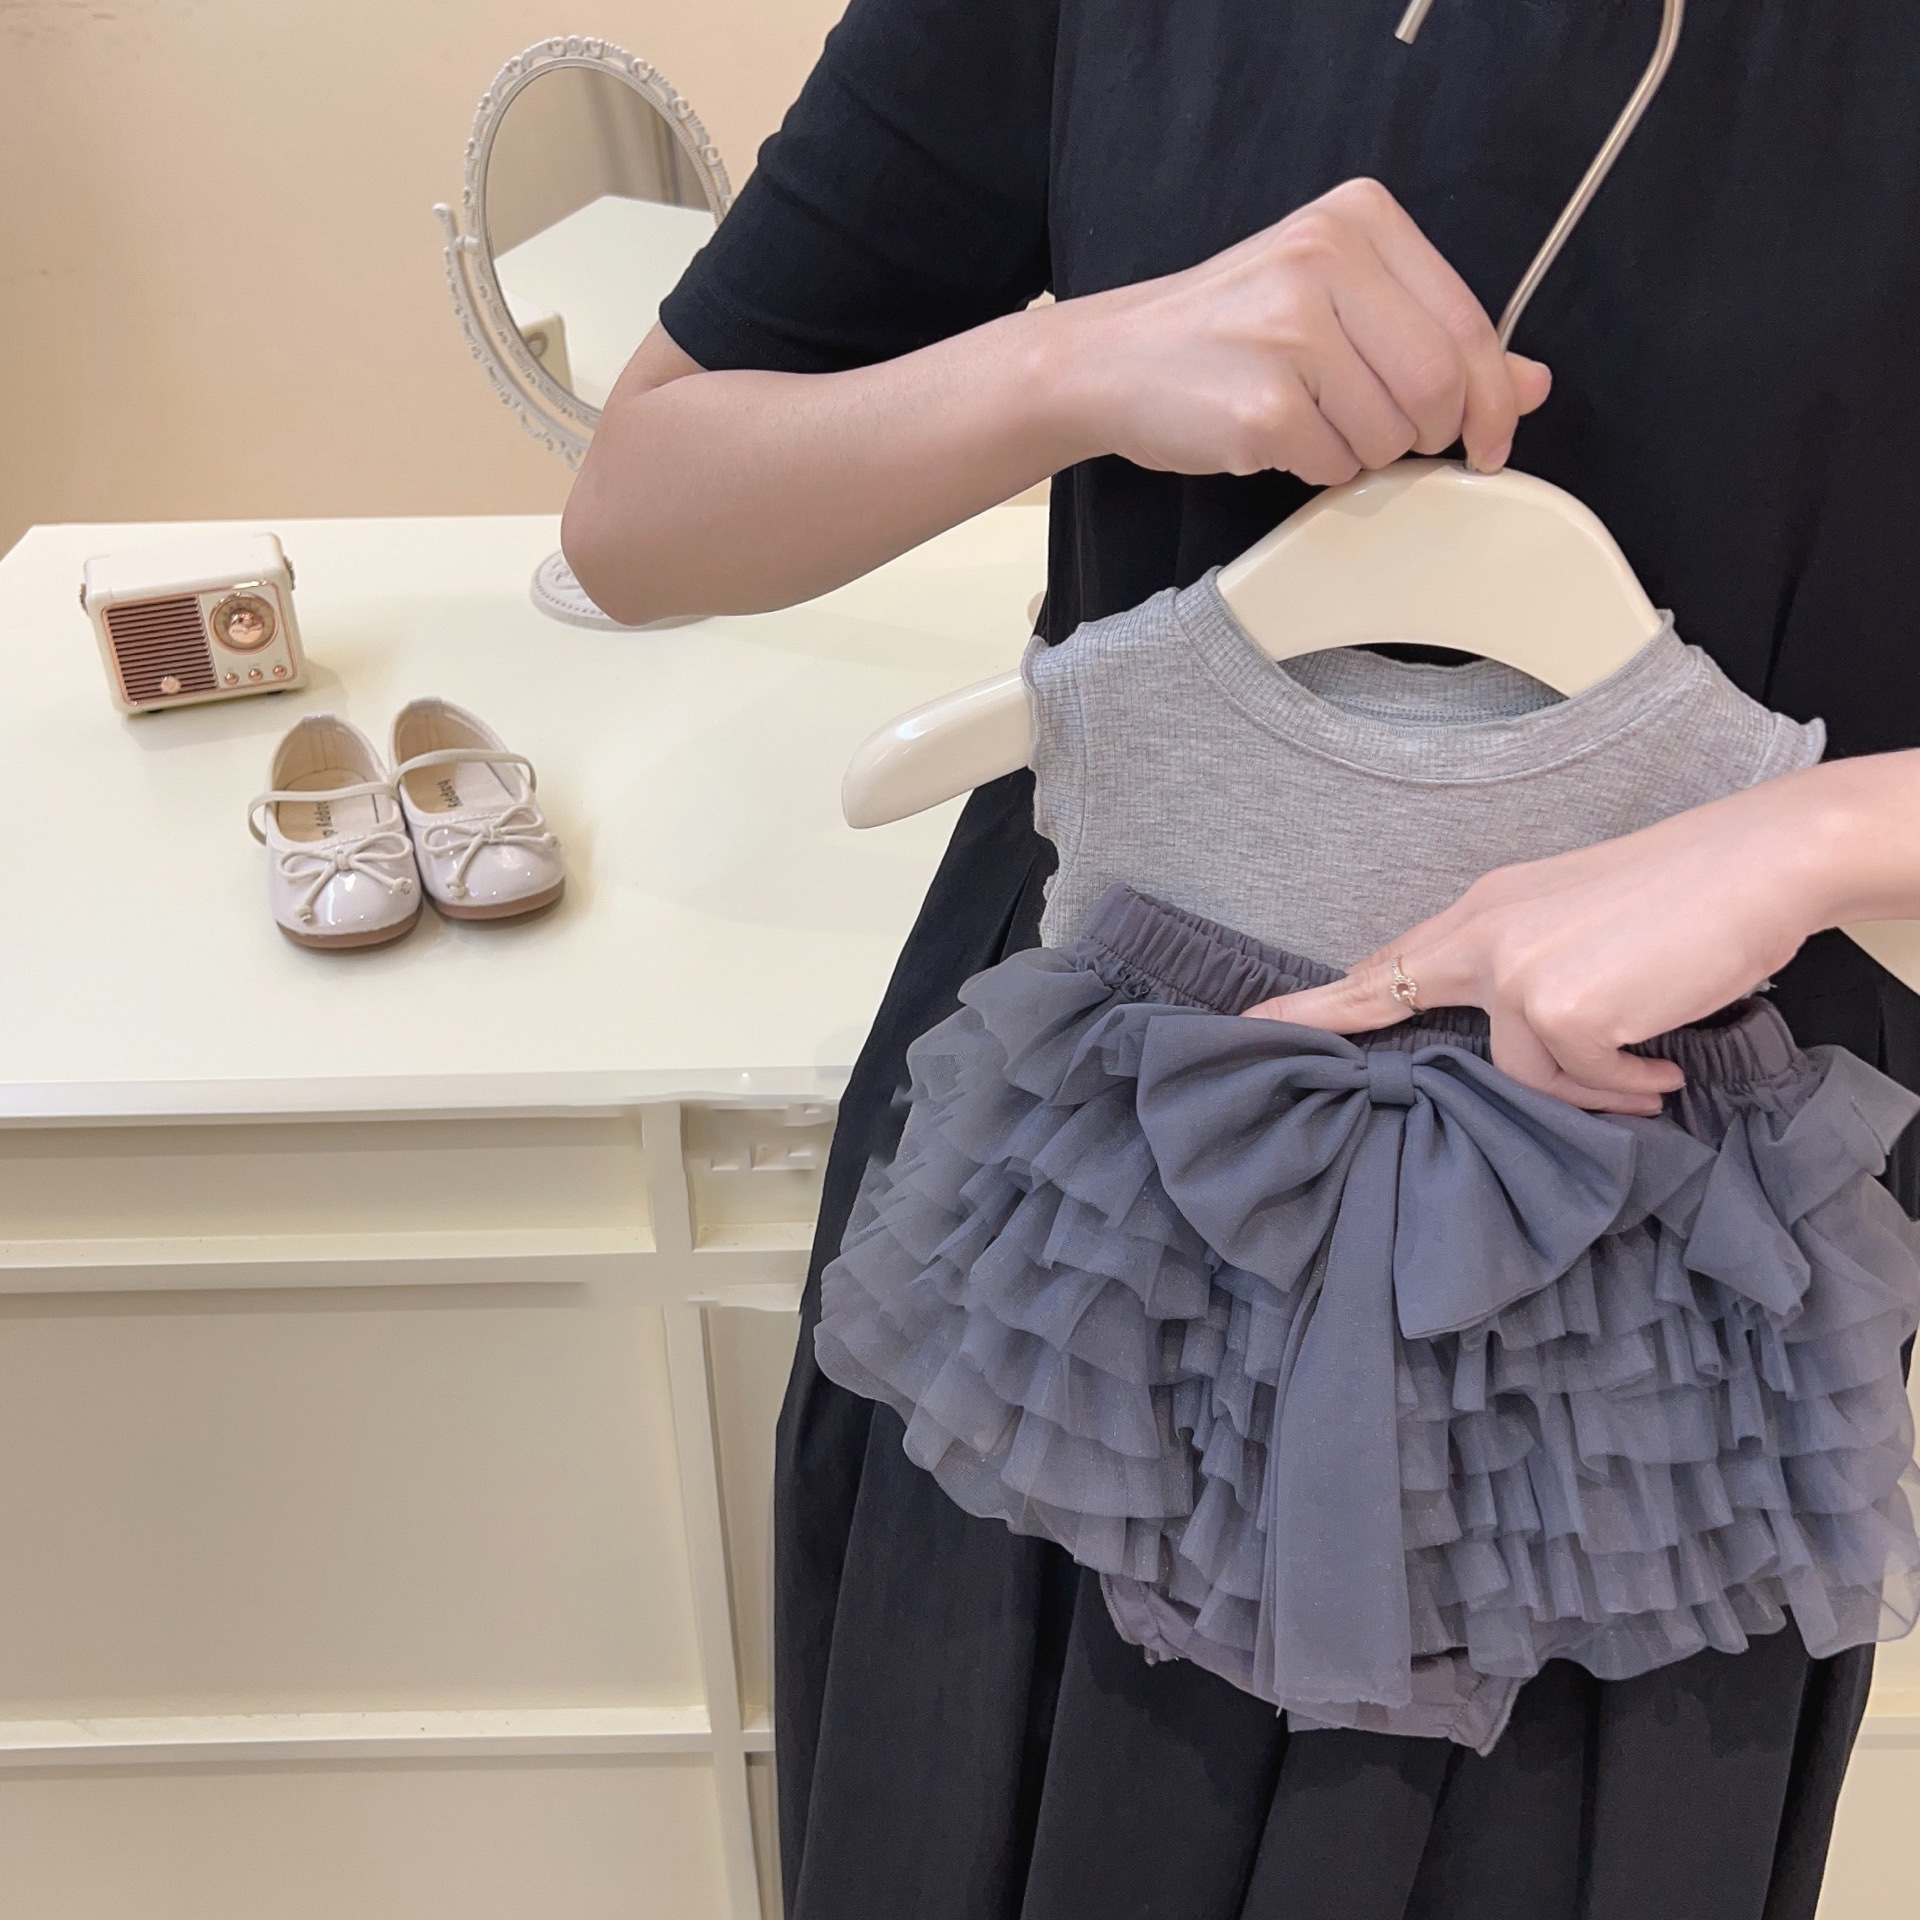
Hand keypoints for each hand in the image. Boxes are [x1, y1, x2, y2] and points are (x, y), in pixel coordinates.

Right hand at [1050, 178, 1552, 484]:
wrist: (1113, 362)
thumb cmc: (1229, 334)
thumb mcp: (1339, 305)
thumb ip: (1434, 336)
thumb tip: (1532, 384)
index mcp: (1356, 220)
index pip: (1466, 324)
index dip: (1493, 398)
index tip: (1491, 439)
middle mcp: (1323, 261)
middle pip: (1438, 386)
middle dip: (1425, 432)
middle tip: (1382, 432)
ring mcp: (1288, 333)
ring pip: (1391, 434)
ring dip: (1362, 452)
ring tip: (1308, 418)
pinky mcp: (1262, 405)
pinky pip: (1334, 464)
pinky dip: (1315, 468)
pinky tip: (1273, 435)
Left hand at [1240, 770, 1863, 1114]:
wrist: (1760, 862)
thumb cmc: (1686, 893)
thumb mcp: (1579, 918)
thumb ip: (1526, 966)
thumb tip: (1515, 1029)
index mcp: (1490, 908)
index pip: (1394, 958)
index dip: (1326, 994)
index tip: (1257, 1018)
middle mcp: (1487, 934)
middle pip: (1391, 991)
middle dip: (1324, 1017)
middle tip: (1258, 1035)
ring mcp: (1517, 970)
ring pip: (1523, 1073)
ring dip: (1586, 1086)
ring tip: (1639, 1073)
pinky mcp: (1560, 1006)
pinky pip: (1583, 1082)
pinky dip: (1625, 1086)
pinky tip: (1660, 1069)